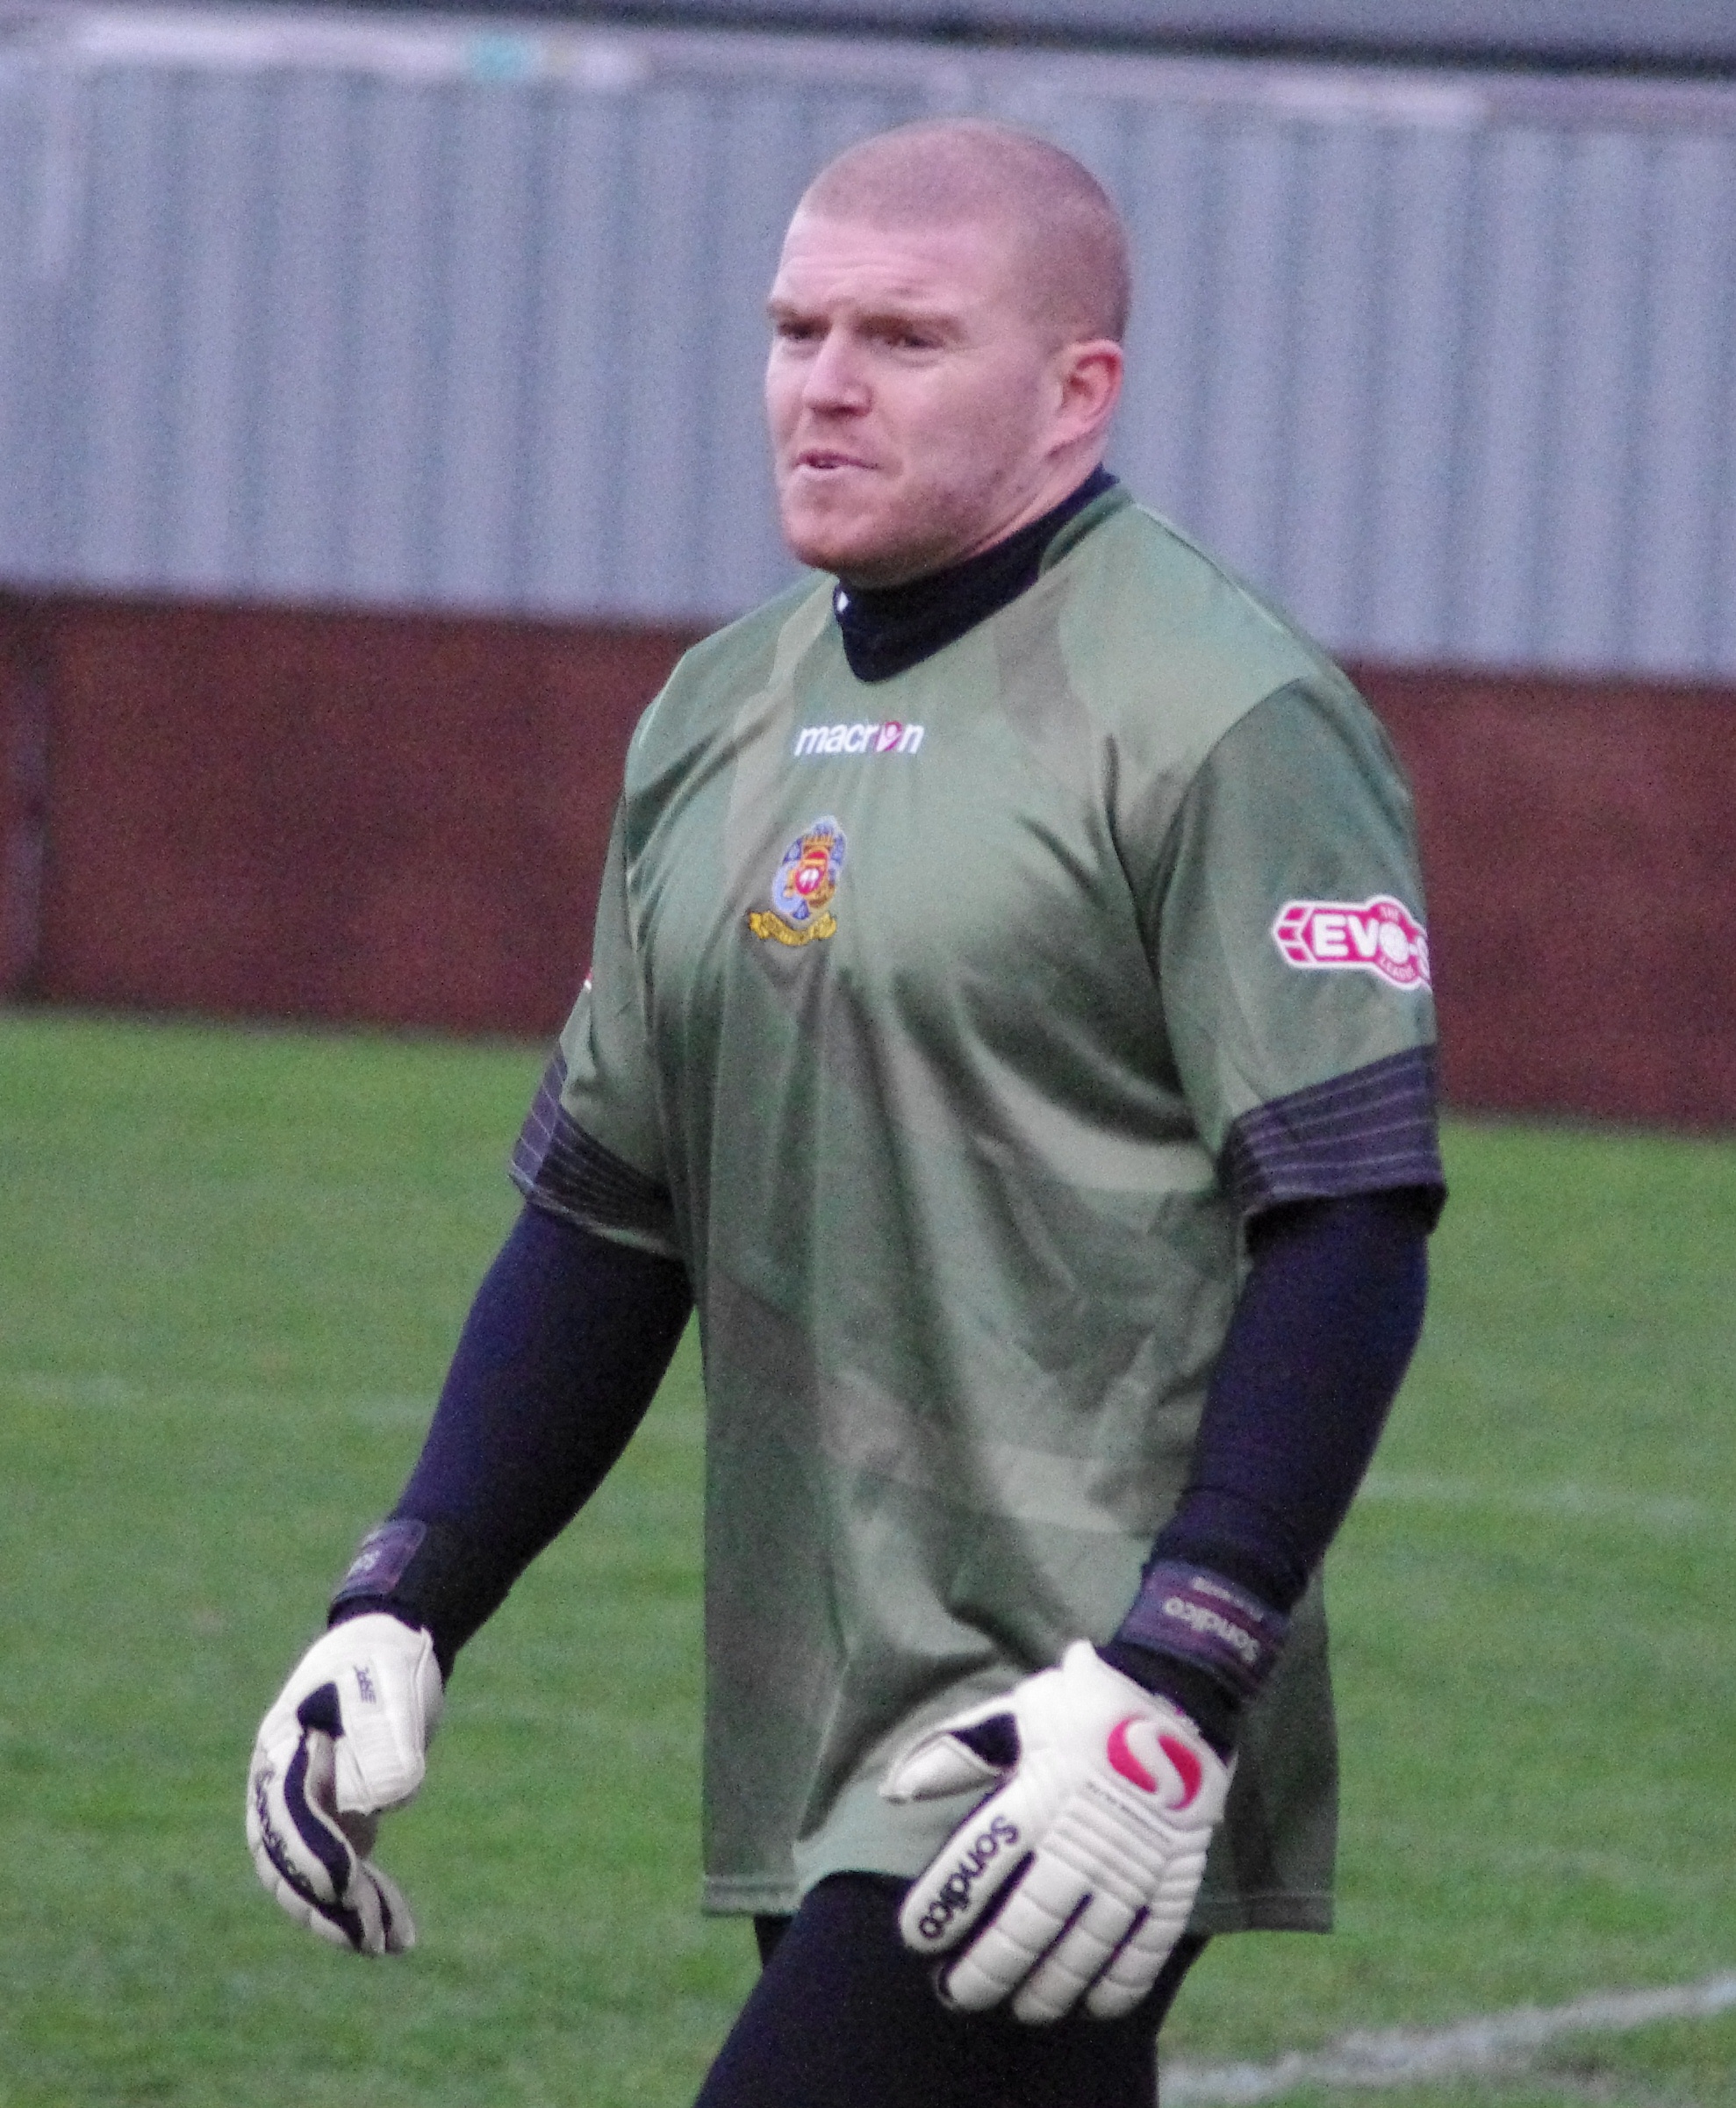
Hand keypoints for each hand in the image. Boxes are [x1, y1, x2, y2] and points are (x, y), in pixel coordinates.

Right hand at [246, 1612, 442, 1953]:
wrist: (393, 1643)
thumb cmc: (386, 1661)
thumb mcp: (389, 1689)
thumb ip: (385, 1739)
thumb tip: (382, 1804)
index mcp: (279, 1752)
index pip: (287, 1817)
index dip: (313, 1855)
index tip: (346, 1886)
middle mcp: (280, 1788)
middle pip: (287, 1862)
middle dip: (325, 1905)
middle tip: (371, 1939)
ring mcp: (304, 1809)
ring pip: (311, 1880)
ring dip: (345, 1917)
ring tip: (392, 1944)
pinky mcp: (335, 1821)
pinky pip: (338, 1875)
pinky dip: (363, 1902)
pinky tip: (397, 1930)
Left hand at [883, 1640, 1229, 2021]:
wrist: (1180, 1697)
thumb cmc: (1085, 1706)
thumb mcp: (1016, 1715)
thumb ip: (956, 1755)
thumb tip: (894, 1792)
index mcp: (1036, 1796)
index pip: (977, 1864)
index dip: (944, 1906)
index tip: (916, 1938)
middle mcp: (1079, 1841)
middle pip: (1026, 1924)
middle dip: (987, 1968)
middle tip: (958, 1994)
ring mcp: (1131, 1867)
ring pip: (1082, 1949)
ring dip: (1048, 1987)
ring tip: (1023, 2007)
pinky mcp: (1172, 1879)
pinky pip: (1146, 1946)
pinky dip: (1120, 1982)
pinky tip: (1094, 2004)